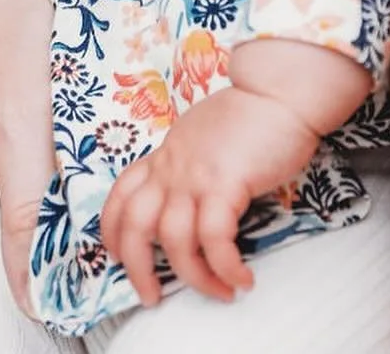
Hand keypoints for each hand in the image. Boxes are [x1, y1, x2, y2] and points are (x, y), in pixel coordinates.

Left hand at [98, 39, 369, 307]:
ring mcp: (196, 175)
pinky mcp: (225, 183)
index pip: (121, 194)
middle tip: (152, 297)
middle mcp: (172, 166)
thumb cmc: (250, 114)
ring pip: (173, 240)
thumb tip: (193, 198)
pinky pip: (215, 238)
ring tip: (218, 292)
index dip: (112, 231)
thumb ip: (189, 163)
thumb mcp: (202, 136)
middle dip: (137, 269)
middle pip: (133, 224)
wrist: (277, 91)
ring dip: (194, 278)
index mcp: (166, 154)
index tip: (119, 257)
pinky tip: (243, 278)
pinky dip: (226, 267)